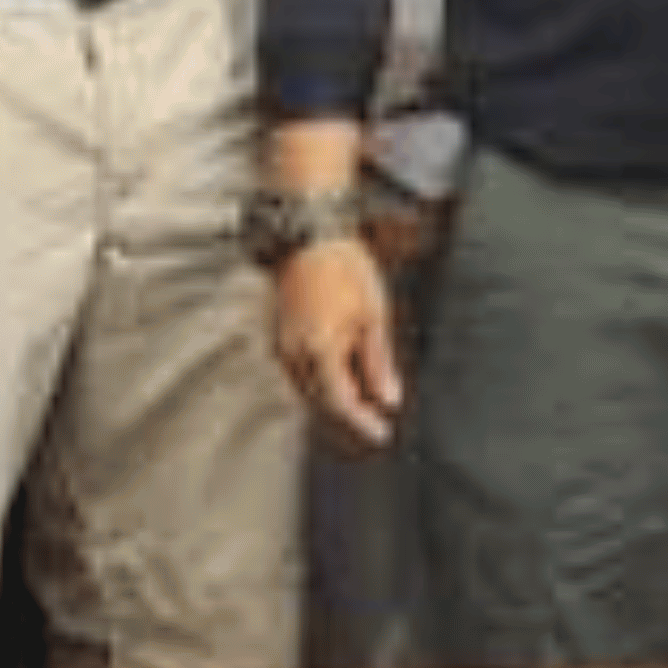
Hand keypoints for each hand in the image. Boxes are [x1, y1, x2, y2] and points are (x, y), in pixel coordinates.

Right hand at [273, 238, 404, 447]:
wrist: (310, 233)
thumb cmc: (345, 268)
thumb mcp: (373, 316)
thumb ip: (378, 363)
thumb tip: (388, 400)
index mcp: (320, 352)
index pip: (341, 404)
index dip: (363, 423)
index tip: (383, 434)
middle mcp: (294, 354)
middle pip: (322, 400)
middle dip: (350, 411)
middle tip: (377, 418)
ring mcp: (282, 344)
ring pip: (308, 387)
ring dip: (333, 397)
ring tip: (362, 396)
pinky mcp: (278, 334)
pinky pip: (299, 370)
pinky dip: (319, 379)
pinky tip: (339, 371)